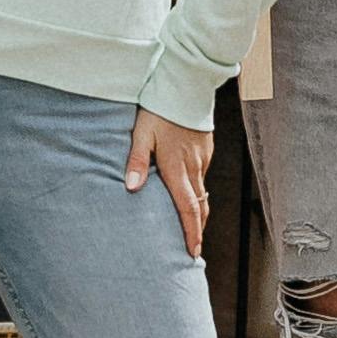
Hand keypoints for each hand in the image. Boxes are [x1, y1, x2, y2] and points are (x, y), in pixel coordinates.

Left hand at [121, 110, 214, 249]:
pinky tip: (188, 193)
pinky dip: (197, 192)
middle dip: (197, 230)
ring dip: (197, 212)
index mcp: (177, 167)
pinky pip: (202, 176)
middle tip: (192, 250)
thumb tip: (131, 188)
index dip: (191, 233)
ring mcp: (202, 158)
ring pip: (202, 192)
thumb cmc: (160, 108)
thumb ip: (136, 161)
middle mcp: (193, 167)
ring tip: (190, 228)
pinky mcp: (205, 149)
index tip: (193, 252)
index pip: (188, 208)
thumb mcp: (142, 133)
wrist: (187, 85)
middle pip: (199, 206)